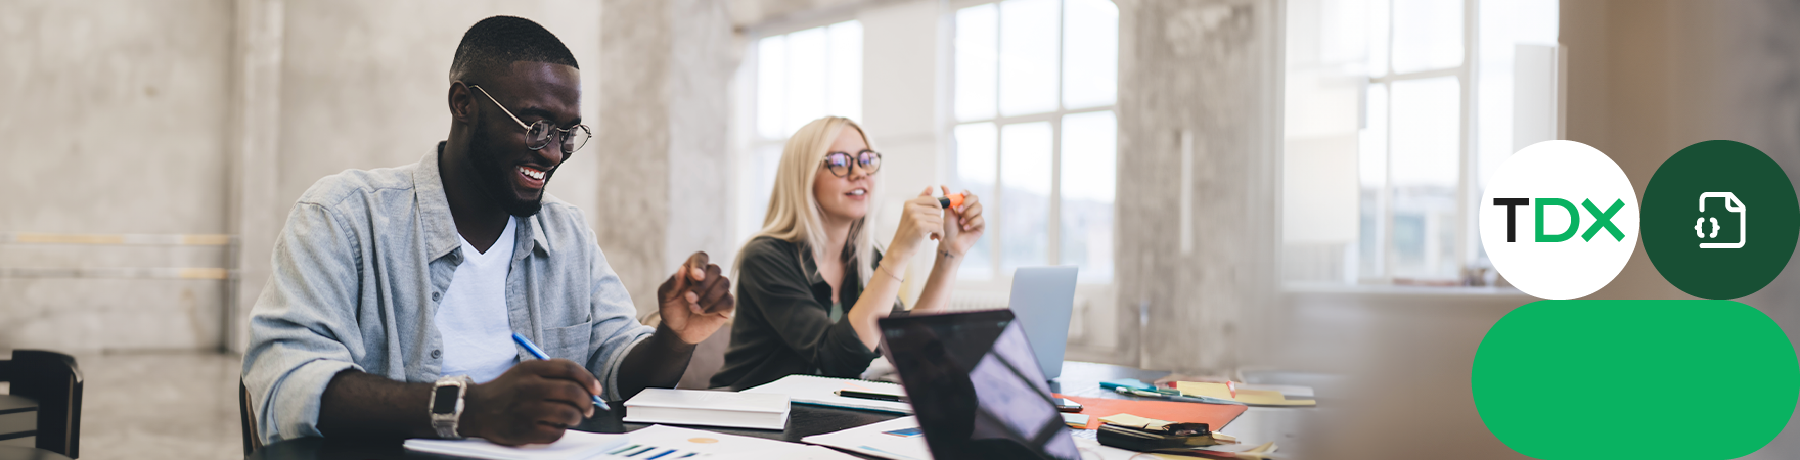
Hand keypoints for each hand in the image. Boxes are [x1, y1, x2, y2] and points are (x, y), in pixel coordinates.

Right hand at [459, 359, 600, 445]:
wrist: (477, 409)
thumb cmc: (508, 390)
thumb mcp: (526, 372)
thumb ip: (554, 375)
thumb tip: (589, 387)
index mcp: (531, 369)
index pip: (570, 370)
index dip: (589, 380)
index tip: (596, 390)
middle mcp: (528, 387)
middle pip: (573, 392)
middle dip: (587, 402)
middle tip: (589, 408)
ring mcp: (526, 410)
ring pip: (569, 414)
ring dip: (576, 418)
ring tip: (572, 418)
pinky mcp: (524, 431)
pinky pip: (556, 433)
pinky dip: (561, 431)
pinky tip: (554, 427)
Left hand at [656, 251, 733, 344]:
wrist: (678, 331)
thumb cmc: (672, 311)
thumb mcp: (666, 297)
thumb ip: (672, 283)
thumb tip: (682, 269)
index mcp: (692, 271)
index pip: (701, 257)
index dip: (700, 264)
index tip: (696, 276)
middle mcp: (708, 277)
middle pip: (715, 269)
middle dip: (702, 286)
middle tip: (689, 299)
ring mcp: (719, 290)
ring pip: (724, 283)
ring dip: (708, 297)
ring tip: (694, 308)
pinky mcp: (726, 304)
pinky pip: (728, 300)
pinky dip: (714, 307)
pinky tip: (703, 313)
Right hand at [889, 187, 946, 264]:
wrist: (900, 249)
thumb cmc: (908, 233)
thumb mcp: (913, 214)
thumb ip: (922, 200)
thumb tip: (930, 187)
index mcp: (910, 203)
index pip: (933, 199)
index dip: (938, 209)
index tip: (934, 218)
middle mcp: (911, 207)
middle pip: (937, 210)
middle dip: (938, 221)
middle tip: (933, 229)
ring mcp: (915, 216)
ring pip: (939, 219)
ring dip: (940, 229)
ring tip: (933, 234)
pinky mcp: (920, 226)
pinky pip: (939, 227)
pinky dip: (940, 234)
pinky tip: (935, 238)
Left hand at [937, 186, 984, 258]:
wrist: (950, 242)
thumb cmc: (947, 228)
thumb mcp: (946, 212)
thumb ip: (947, 199)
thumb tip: (943, 185)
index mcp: (963, 205)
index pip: (968, 194)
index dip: (966, 193)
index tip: (961, 193)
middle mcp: (971, 209)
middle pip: (976, 198)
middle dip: (967, 203)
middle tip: (958, 210)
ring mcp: (977, 217)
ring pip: (979, 208)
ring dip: (968, 214)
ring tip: (960, 223)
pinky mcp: (981, 226)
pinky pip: (980, 219)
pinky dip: (971, 223)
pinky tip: (965, 228)